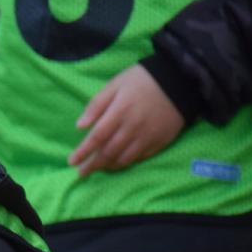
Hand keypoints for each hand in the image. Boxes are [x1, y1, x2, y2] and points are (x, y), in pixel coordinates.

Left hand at [69, 64, 184, 176]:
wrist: (180, 80)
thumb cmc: (143, 79)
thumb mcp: (116, 83)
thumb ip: (97, 104)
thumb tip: (79, 126)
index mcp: (120, 112)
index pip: (97, 137)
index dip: (83, 152)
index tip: (72, 162)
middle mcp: (133, 128)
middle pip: (109, 152)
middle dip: (93, 165)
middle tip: (81, 172)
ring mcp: (148, 137)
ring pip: (123, 159)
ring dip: (108, 166)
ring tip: (98, 168)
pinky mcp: (160, 142)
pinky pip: (139, 158)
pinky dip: (125, 163)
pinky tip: (117, 163)